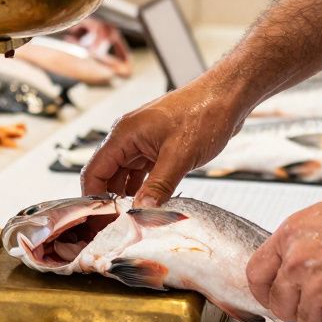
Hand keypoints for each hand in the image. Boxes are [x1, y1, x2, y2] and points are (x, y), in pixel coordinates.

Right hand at [81, 79, 245, 206]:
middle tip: (120, 225)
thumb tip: (141, 210)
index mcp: (124, 134)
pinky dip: (143, 188)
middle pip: (106, 175)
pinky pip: (142, 172)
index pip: (94, 171)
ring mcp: (143, 142)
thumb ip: (158, 185)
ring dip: (128, 196)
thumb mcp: (180, 155)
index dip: (94, 198)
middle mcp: (129, 137)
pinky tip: (151, 202)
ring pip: (124, 175)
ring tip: (136, 218)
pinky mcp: (157, 147)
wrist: (227, 96)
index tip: (102, 221)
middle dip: (111, 201)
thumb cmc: (204, 112)